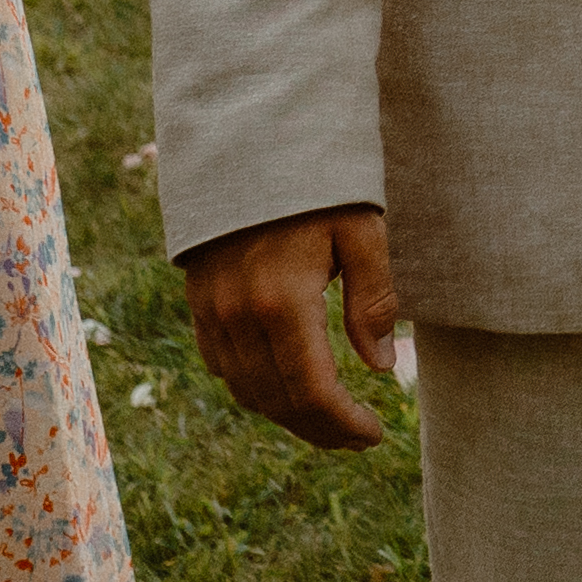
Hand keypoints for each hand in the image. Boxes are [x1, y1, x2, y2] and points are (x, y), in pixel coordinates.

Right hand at [184, 205, 410, 450]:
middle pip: (279, 402)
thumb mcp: (362, 231)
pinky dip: (255, 389)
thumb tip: (382, 367)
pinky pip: (222, 367)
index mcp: (284, 302)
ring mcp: (212, 313)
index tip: (375, 435)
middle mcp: (239, 317)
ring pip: (247, 391)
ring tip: (329, 419)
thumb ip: (373, 300)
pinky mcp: (199, 304)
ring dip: (288, 415)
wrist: (249, 143)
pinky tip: (285, 387)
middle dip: (321, 429)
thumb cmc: (319, 184)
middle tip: (358, 438)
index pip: (313, 392)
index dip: (344, 424)